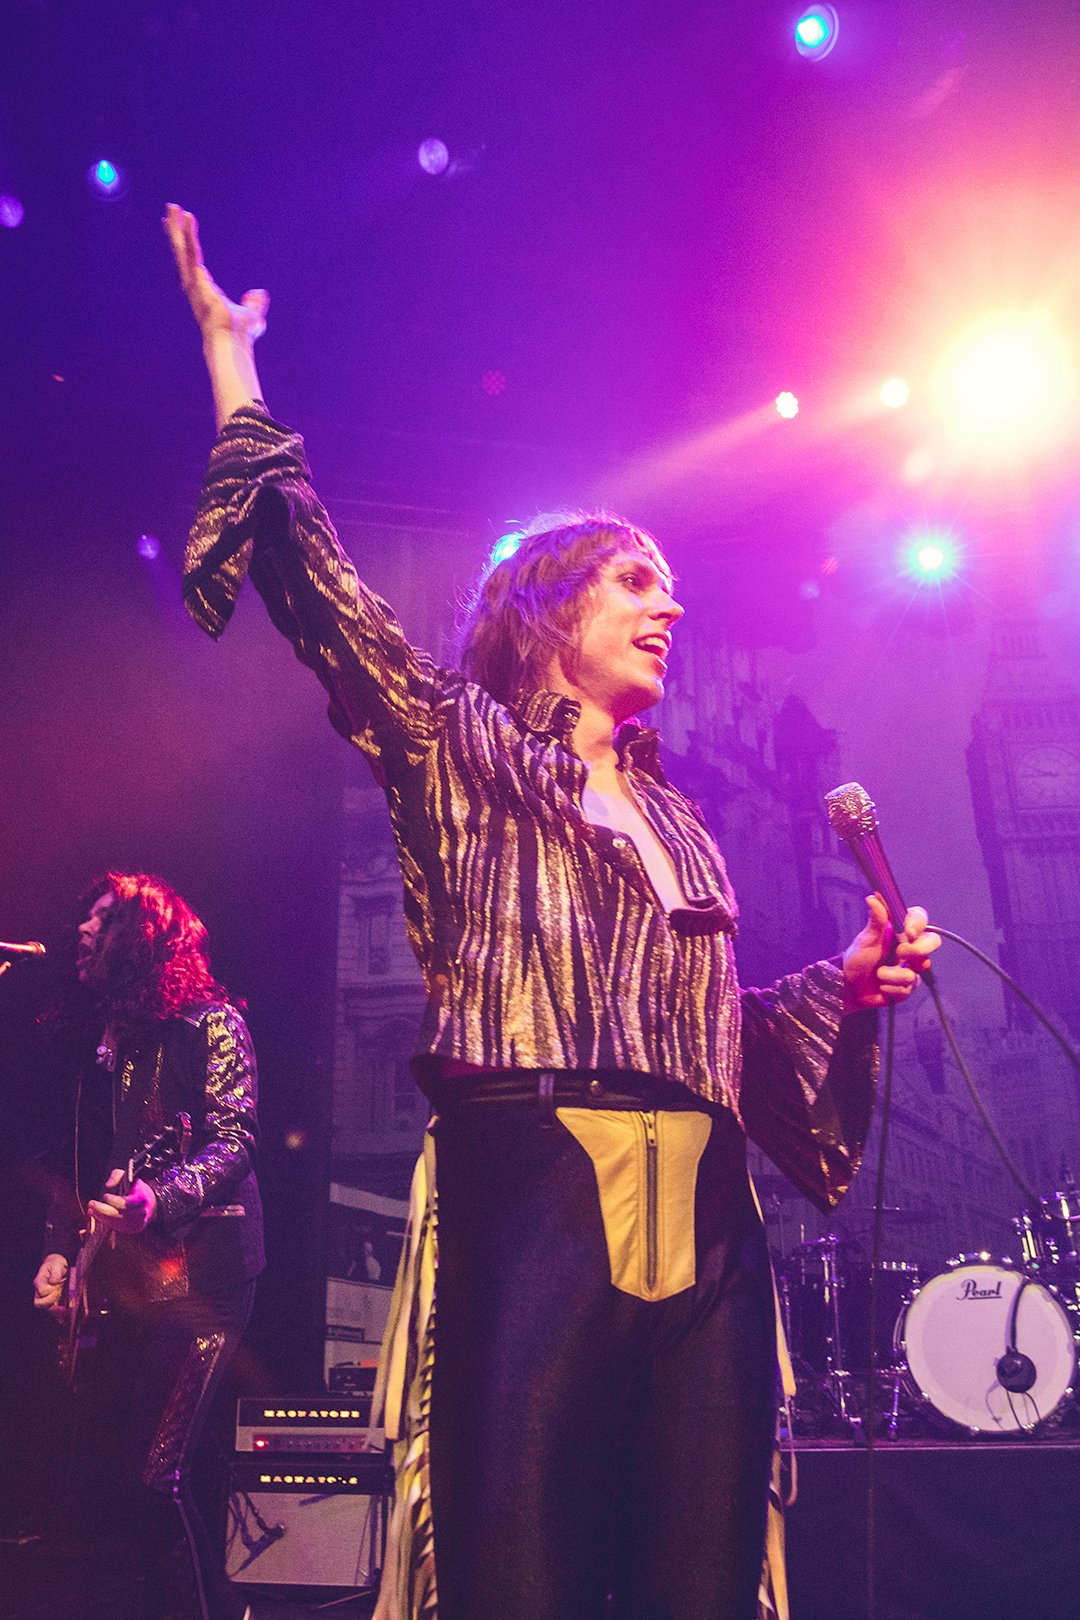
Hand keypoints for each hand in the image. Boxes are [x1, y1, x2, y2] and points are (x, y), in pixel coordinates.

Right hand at [33, 1253, 68, 1312]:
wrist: (57, 1264)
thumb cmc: (55, 1264)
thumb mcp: (56, 1265)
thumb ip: (55, 1273)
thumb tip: (54, 1282)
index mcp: (39, 1281)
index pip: (42, 1290)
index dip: (49, 1290)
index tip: (58, 1284)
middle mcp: (40, 1291)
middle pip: (39, 1303)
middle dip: (51, 1300)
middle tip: (60, 1294)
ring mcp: (45, 1297)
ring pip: (46, 1308)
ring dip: (55, 1311)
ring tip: (64, 1311)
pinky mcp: (52, 1300)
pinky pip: (52, 1310)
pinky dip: (57, 1315)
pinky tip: (62, 1319)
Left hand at [87, 1171, 157, 1234]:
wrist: (149, 1200)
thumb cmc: (135, 1187)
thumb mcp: (128, 1176)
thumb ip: (117, 1177)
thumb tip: (108, 1186)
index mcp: (142, 1198)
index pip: (127, 1203)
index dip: (114, 1201)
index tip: (104, 1196)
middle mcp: (142, 1213)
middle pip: (120, 1215)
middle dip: (104, 1210)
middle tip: (91, 1204)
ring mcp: (138, 1223)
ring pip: (118, 1223)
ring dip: (102, 1217)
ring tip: (91, 1210)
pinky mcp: (133, 1229)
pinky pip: (118, 1228)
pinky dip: (106, 1222)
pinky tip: (97, 1216)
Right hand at [164, 203, 268, 345]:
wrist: (233, 343)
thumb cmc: (240, 334)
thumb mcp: (252, 315)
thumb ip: (255, 304)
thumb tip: (260, 294)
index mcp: (206, 290)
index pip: (193, 262)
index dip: (187, 245)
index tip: (182, 230)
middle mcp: (196, 285)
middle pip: (183, 252)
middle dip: (176, 230)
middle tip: (170, 209)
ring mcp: (194, 282)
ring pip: (183, 249)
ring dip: (177, 228)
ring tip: (172, 208)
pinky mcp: (197, 280)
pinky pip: (192, 253)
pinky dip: (189, 236)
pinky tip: (187, 219)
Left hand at [842, 893, 940, 1012]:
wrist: (851, 987)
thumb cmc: (857, 959)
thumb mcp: (865, 940)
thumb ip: (875, 921)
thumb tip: (873, 897)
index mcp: (899, 931)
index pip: (919, 918)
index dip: (918, 923)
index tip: (908, 932)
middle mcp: (910, 947)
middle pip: (932, 941)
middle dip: (917, 950)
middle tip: (899, 954)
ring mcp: (911, 966)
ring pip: (917, 970)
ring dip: (893, 975)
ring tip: (878, 974)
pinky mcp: (909, 985)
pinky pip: (909, 987)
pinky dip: (892, 988)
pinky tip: (882, 987)